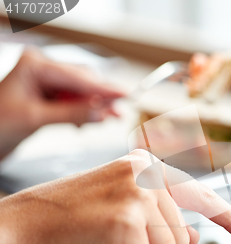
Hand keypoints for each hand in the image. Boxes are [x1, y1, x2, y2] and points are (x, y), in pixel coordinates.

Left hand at [0, 48, 124, 159]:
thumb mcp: (36, 118)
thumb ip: (71, 113)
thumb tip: (102, 112)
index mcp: (34, 65)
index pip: (77, 77)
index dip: (104, 88)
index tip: (126, 94)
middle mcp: (42, 68)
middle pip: (83, 81)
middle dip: (101, 99)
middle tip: (118, 114)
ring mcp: (46, 80)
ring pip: (82, 91)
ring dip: (94, 107)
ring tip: (109, 119)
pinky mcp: (50, 94)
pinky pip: (75, 100)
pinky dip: (83, 112)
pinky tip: (86, 123)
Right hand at [0, 149, 230, 243]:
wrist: (17, 232)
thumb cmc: (63, 225)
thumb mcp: (120, 214)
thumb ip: (161, 220)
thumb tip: (190, 234)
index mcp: (143, 166)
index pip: (200, 195)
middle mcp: (145, 172)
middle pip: (181, 236)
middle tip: (108, 241)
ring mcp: (139, 193)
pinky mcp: (128, 218)